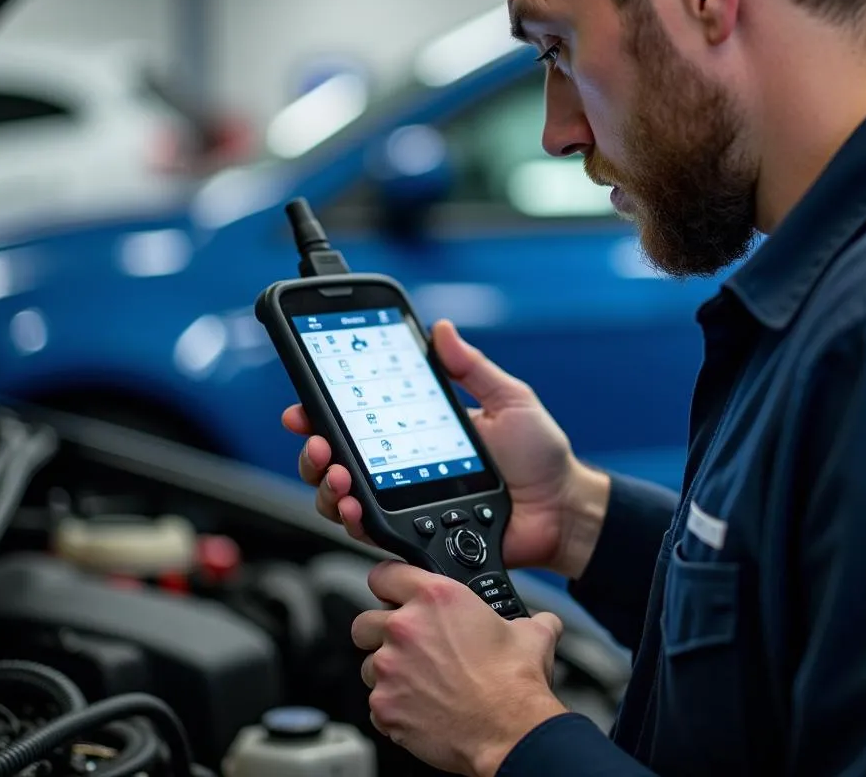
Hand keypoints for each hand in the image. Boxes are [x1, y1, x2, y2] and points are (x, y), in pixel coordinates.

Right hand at [286, 319, 610, 576]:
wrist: (561, 509)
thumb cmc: (539, 456)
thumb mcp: (508, 399)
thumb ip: (471, 368)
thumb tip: (440, 329)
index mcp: (416, 429)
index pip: (359, 418)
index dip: (323, 411)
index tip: (304, 402)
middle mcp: (400, 467)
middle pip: (336, 459)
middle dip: (314, 450)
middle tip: (318, 442)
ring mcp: (404, 503)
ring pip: (341, 497)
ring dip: (325, 484)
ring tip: (336, 473)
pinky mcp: (413, 536)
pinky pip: (369, 532)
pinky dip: (351, 519)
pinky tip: (352, 507)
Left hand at [354, 561, 567, 775]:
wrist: (509, 731)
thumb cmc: (514, 683)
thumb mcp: (530, 633)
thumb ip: (527, 619)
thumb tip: (543, 622)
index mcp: (436, 597)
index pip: (385, 574)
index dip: (389, 583)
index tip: (393, 594)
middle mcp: (406, 627)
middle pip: (364, 621)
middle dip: (380, 632)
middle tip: (406, 646)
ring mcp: (390, 668)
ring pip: (368, 664)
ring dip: (387, 671)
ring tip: (418, 682)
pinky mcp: (384, 706)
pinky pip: (375, 702)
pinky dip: (392, 706)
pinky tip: (419, 707)